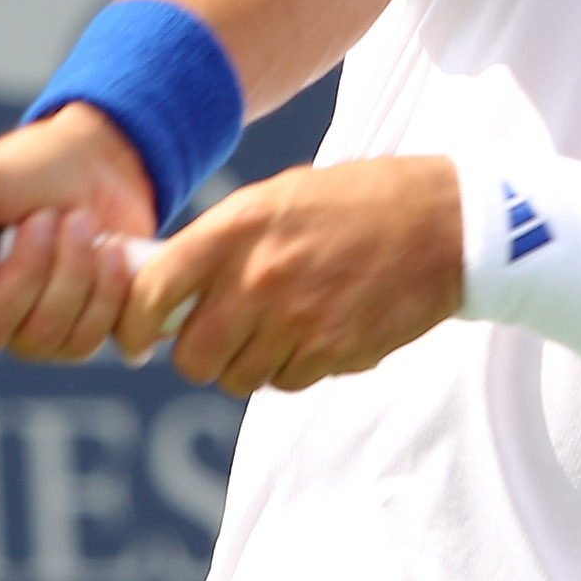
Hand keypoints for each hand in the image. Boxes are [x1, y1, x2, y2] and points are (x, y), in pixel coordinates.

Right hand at [0, 104, 157, 357]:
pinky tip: (110, 249)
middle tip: (46, 215)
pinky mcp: (76, 337)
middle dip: (28, 265)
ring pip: (41, 339)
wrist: (100, 165)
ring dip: (71, 269)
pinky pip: (85, 342)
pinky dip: (106, 288)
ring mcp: (23, 333)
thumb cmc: (24, 171)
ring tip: (80, 220)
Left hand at [113, 156, 460, 395]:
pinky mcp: (332, 351)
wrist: (444, 223)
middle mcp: (258, 277)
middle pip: (192, 357)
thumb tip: (166, 287)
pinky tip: (315, 333)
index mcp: (237, 228)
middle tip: (220, 338)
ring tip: (278, 329)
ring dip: (249, 365)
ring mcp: (296, 319)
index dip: (136, 324)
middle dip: (201, 355)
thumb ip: (221, 241)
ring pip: (238, 378)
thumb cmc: (355, 203)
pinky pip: (285, 383)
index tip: (139, 337)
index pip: (153, 292)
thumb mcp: (277, 197)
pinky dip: (292, 369)